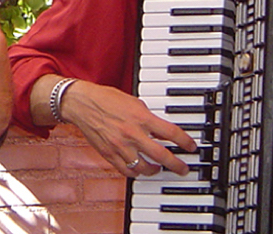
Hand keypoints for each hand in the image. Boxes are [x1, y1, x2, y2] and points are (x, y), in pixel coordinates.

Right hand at [59, 79, 196, 177]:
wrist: (82, 104)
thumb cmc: (106, 99)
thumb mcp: (134, 102)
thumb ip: (148, 116)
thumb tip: (159, 127)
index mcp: (141, 118)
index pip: (171, 133)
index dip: (185, 142)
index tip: (191, 146)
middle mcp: (133, 134)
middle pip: (162, 155)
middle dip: (176, 165)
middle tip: (183, 169)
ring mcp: (120, 146)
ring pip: (144, 168)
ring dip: (155, 171)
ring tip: (159, 169)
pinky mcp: (109, 154)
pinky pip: (127, 170)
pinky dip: (136, 173)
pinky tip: (139, 169)